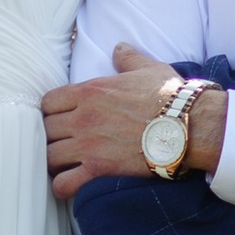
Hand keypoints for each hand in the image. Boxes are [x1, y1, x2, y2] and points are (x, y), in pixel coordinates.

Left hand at [41, 43, 223, 202]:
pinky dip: (62, 186)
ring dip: (54, 161)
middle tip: (65, 142)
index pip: (48, 102)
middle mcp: (82, 118)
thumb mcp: (148, 68)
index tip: (62, 118)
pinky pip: (63, 183)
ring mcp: (88, 145)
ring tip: (65, 163)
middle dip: (53, 136)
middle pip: (46, 129)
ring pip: (49, 156)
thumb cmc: (170, 97)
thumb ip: (127, 58)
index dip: (52, 111)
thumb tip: (118, 47)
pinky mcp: (98, 170)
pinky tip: (70, 183)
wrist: (188, 126)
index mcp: (89, 91)